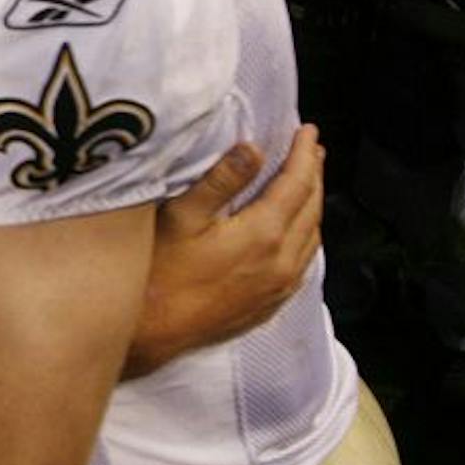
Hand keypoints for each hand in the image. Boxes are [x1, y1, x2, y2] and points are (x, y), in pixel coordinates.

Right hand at [135, 128, 324, 373]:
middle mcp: (280, 262)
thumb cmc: (157, 273)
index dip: (304, 154)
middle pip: (311, 208)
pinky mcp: (269, 304)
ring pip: (312, 237)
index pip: (296, 183)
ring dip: (313, 204)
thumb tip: (252, 149)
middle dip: (313, 174)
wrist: (150, 333)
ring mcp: (277, 287)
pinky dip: (306, 236)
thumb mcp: (181, 217)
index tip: (308, 131)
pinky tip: (297, 230)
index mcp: (262, 235)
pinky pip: (303, 263)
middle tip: (312, 149)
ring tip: (308, 182)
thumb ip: (220, 181)